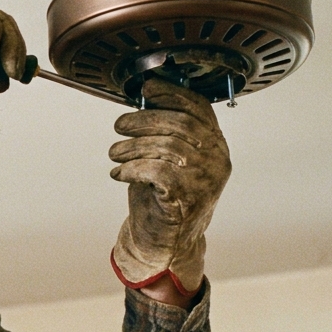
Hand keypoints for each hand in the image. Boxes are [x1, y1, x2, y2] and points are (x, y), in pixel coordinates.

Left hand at [109, 78, 230, 295]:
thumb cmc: (164, 196)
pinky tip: (119, 173)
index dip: (172, 93)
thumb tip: (144, 98)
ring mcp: (205, 180)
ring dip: (132, 146)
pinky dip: (132, 167)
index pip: (200, 108)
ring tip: (115, 153)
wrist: (166, 242)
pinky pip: (157, 170)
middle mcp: (216, 160)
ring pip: (167, 146)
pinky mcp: (187, 198)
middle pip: (181, 123)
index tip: (147, 89)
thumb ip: (165, 131)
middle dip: (144, 119)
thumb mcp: (168, 158)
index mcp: (215, 146)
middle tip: (120, 125)